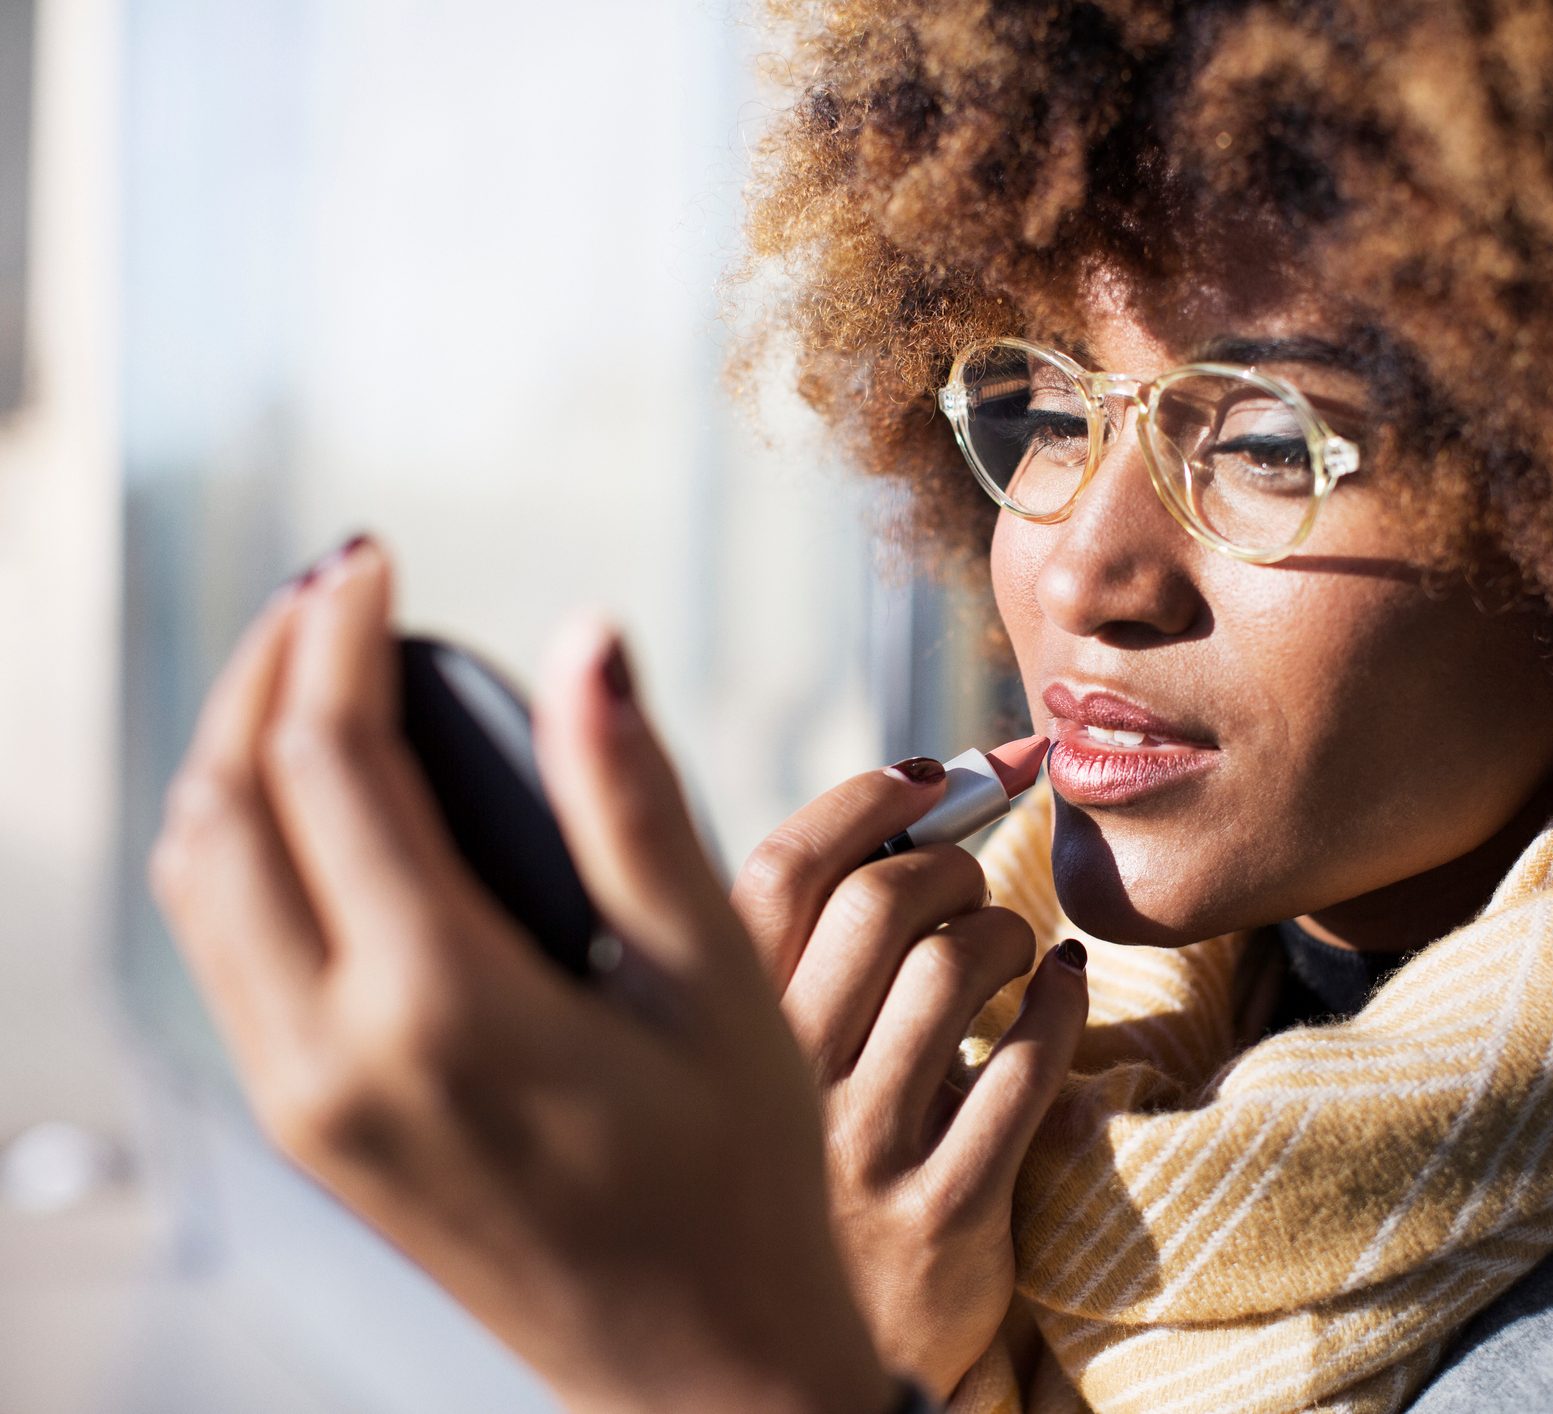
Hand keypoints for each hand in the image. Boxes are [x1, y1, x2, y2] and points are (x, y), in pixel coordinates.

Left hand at [147, 536, 896, 1413]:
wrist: (698, 1367)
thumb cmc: (739, 1177)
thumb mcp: (717, 980)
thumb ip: (636, 800)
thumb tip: (586, 637)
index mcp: (440, 1007)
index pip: (330, 765)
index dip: (343, 637)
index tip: (379, 557)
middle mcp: (334, 1057)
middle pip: (225, 809)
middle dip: (266, 673)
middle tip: (339, 589)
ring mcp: (304, 1103)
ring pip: (198, 882)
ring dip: (235, 754)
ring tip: (322, 672)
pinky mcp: (308, 1130)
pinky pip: (224, 951)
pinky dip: (243, 844)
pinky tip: (325, 803)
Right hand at [732, 767, 1089, 1398]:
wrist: (801, 1373)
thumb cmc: (805, 1173)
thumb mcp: (770, 1062)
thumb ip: (808, 950)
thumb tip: (919, 790)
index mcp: (714, 1033)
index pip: (780, 867)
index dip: (866, 796)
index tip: (932, 772)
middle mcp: (774, 1087)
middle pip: (879, 901)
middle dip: (951, 860)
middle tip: (975, 874)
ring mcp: (856, 1154)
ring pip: (953, 970)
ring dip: (1007, 931)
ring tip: (1015, 945)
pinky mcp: (939, 1214)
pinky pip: (1025, 1070)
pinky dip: (1060, 1006)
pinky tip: (1062, 991)